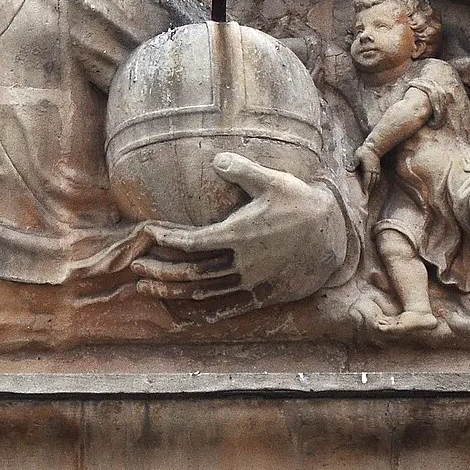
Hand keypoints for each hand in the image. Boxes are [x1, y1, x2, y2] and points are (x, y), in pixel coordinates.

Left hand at [138, 152, 348, 306]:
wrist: (334, 236)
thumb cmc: (300, 205)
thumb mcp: (273, 181)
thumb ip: (242, 170)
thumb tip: (216, 158)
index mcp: (239, 235)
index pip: (193, 241)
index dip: (168, 239)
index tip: (149, 234)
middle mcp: (242, 263)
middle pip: (192, 271)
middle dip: (161, 269)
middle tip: (135, 266)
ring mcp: (252, 282)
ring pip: (205, 292)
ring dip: (174, 291)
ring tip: (148, 287)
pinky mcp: (264, 294)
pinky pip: (231, 307)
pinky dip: (207, 310)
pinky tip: (189, 311)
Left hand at [352, 144, 380, 190]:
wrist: (374, 147)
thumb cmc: (364, 152)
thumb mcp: (357, 157)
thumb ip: (353, 163)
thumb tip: (349, 170)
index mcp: (368, 169)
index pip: (367, 181)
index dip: (366, 188)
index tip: (364, 193)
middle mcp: (373, 171)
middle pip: (372, 182)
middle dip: (369, 189)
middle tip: (366, 195)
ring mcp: (376, 169)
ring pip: (375, 180)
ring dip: (372, 186)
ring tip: (369, 191)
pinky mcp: (378, 168)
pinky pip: (377, 177)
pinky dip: (375, 181)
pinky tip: (373, 183)